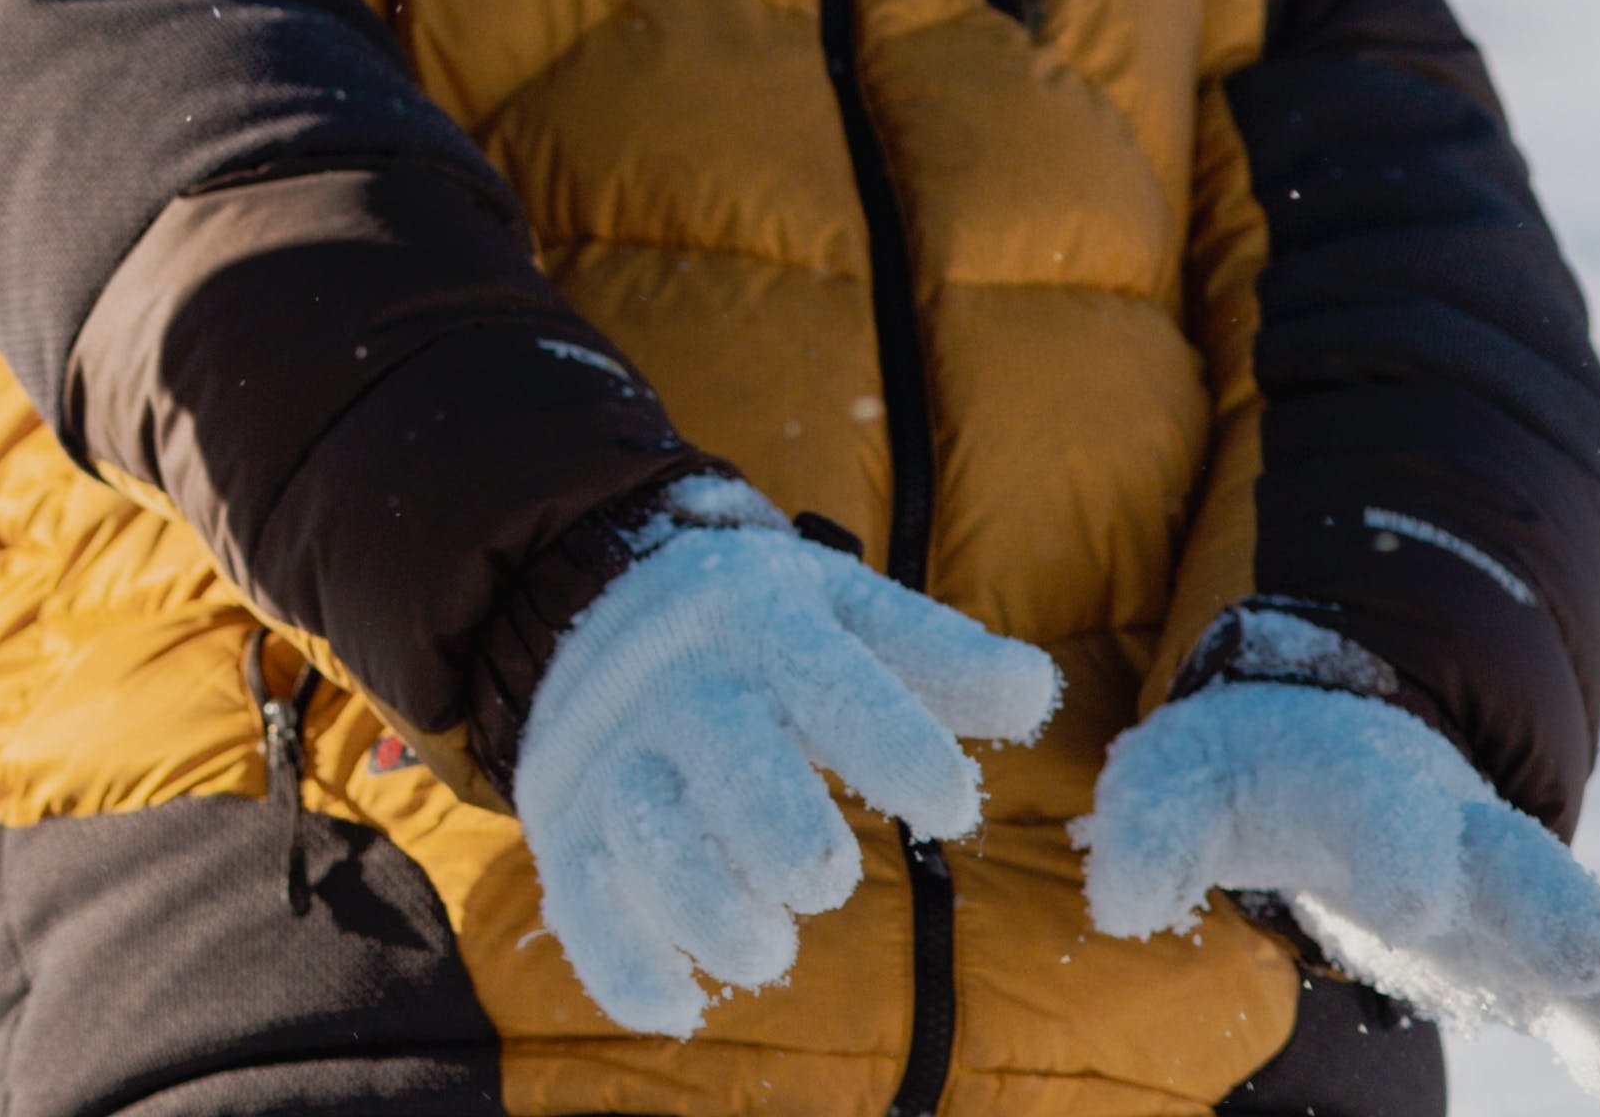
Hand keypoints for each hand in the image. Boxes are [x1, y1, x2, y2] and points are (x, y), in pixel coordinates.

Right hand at [513, 478, 1060, 1036]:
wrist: (585, 593)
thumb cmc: (758, 626)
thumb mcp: (843, 610)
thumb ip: (936, 658)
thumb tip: (1033, 691)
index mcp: (760, 627)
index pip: (827, 679)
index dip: (893, 742)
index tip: (952, 802)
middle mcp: (679, 689)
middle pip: (718, 752)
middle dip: (774, 825)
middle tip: (824, 877)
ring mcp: (612, 756)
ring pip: (642, 830)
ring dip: (704, 906)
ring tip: (768, 950)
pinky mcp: (566, 820)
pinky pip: (580, 898)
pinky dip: (621, 961)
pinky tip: (680, 1007)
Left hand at [1083, 659, 1599, 1112]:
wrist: (1341, 758)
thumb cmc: (1250, 772)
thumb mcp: (1181, 779)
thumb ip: (1150, 830)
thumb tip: (1118, 898)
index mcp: (1365, 788)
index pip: (1386, 817)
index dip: (1400, 857)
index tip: (1410, 906)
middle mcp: (1458, 838)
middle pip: (1517, 867)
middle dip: (1555, 911)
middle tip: (1592, 960)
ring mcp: (1504, 901)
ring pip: (1583, 930)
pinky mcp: (1526, 961)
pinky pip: (1590, 1000)